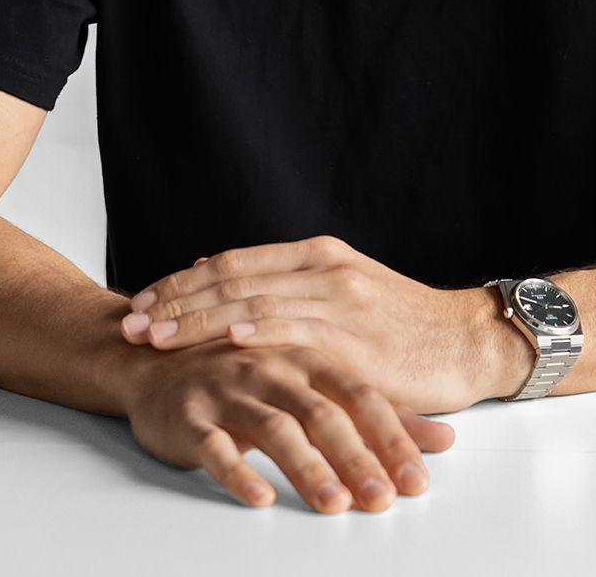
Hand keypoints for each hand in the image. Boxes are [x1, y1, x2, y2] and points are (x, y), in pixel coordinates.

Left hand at [120, 233, 487, 412]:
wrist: (465, 340)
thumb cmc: (402, 327)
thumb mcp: (343, 296)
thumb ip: (288, 293)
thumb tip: (224, 292)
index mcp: (316, 256)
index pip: (233, 263)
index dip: (182, 282)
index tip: (142, 300)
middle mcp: (322, 269)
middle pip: (231, 279)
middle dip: (175, 302)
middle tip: (131, 322)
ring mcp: (339, 299)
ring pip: (253, 302)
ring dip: (198, 321)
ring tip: (156, 337)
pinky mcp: (356, 336)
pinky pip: (301, 329)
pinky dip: (262, 330)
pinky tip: (231, 337)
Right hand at [125, 334, 456, 512]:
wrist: (156, 357)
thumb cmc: (246, 373)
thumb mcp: (316, 383)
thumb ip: (378, 411)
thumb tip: (443, 439)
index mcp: (308, 355)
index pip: (361, 396)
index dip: (391, 437)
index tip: (419, 480)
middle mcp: (274, 366)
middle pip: (323, 413)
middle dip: (357, 459)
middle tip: (384, 501)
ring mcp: (231, 389)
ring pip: (275, 428)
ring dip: (307, 468)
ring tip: (334, 505)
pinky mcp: (192, 416)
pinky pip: (215, 447)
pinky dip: (238, 471)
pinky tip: (260, 497)